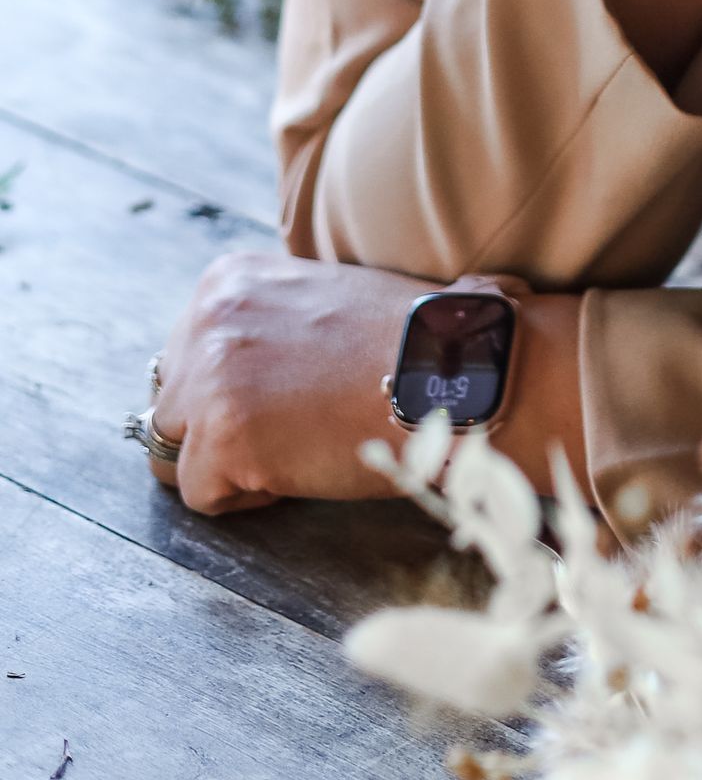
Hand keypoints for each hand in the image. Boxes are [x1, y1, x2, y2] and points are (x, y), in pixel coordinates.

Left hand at [149, 249, 589, 514]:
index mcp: (228, 280)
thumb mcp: (319, 298)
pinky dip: (244, 499)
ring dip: (224, 462)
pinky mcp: (224, 435)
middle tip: (290, 429)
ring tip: (292, 451)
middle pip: (172, 403)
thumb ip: (264, 323)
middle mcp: (208, 319)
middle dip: (218, 426)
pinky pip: (200, 493)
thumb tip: (235, 374)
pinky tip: (297, 472)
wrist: (451, 369)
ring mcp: (211, 377)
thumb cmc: (402, 343)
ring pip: (173, 450)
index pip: (186, 355)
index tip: (286, 396)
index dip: (233, 389)